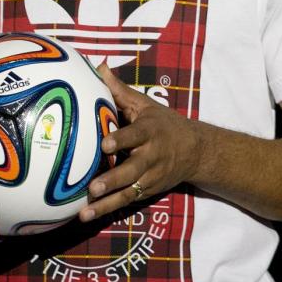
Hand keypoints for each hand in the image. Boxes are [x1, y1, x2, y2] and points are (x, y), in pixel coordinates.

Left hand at [78, 67, 202, 222]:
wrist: (196, 151)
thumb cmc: (162, 123)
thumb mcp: (144, 104)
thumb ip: (119, 89)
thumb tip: (98, 65)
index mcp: (150, 132)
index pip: (135, 136)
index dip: (121, 140)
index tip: (105, 145)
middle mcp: (151, 157)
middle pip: (132, 170)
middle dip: (113, 179)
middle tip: (93, 187)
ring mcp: (150, 178)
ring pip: (128, 193)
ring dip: (106, 203)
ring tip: (84, 213)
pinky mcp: (147, 192)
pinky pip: (126, 202)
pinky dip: (108, 210)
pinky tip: (86, 216)